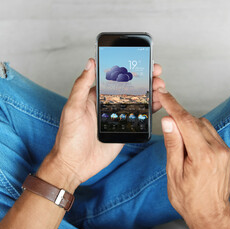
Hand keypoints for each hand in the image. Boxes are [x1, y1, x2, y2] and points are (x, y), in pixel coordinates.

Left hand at [41, 59, 164, 188]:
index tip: (141, 61)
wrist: (74, 165)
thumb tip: (90, 63)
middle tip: (156, 72)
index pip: (115, 78)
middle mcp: (108, 104)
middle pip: (130, 87)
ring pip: (137, 100)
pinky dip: (150, 109)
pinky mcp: (124, 129)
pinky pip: (139, 117)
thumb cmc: (68, 137)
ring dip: (150, 91)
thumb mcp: (73, 108)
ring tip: (161, 86)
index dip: (129, 68)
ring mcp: (117, 116)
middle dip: (145, 78)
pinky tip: (158, 103)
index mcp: (95, 96)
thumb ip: (81, 86)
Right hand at [157, 88, 229, 228]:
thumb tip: (169, 121)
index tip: (164, 96)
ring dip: (188, 124)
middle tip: (165, 118)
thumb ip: (173, 144)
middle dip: (178, 116)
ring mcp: (224, 150)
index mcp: (203, 155)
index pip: (186, 121)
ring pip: (203, 124)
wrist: (211, 214)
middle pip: (195, 120)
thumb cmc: (190, 199)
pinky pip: (210, 132)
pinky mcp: (226, 151)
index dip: (173, 106)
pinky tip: (189, 143)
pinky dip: (197, 131)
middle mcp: (217, 149)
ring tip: (177, 140)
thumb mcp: (174, 172)